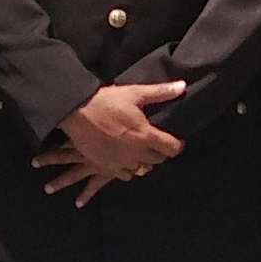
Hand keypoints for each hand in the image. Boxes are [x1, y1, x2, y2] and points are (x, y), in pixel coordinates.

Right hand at [36, 81, 186, 200]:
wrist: (77, 112)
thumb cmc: (107, 101)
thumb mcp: (135, 93)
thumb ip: (161, 92)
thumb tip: (183, 86)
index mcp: (147, 135)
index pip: (172, 149)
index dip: (176, 146)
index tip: (175, 142)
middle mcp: (137, 152)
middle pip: (157, 160)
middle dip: (159, 152)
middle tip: (155, 144)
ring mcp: (121, 162)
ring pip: (142, 169)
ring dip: (143, 161)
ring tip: (139, 152)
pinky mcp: (107, 167)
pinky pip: (125, 175)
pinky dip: (128, 169)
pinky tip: (125, 160)